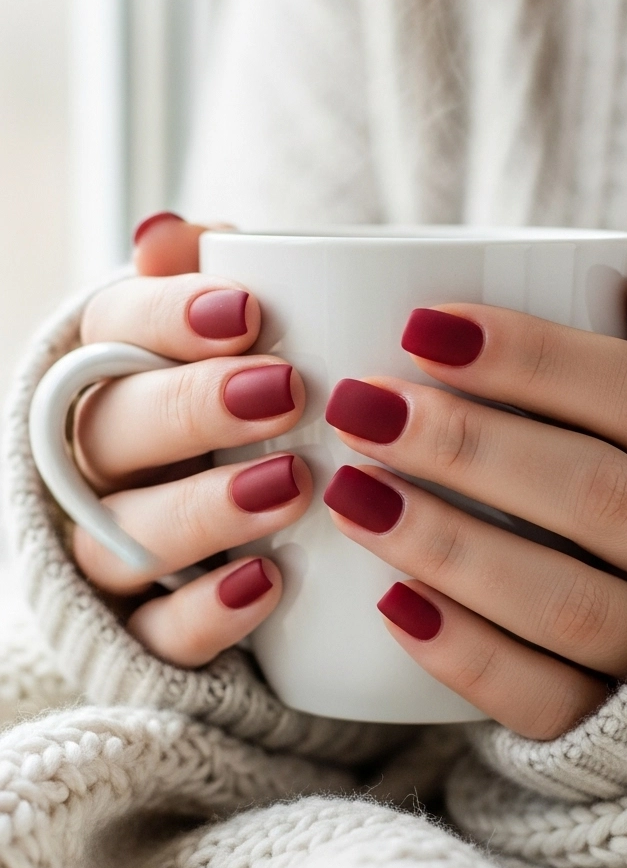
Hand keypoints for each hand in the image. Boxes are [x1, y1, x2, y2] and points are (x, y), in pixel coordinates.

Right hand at [71, 212, 311, 664]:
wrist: (264, 522)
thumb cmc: (252, 402)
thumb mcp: (241, 334)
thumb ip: (211, 275)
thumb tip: (166, 235)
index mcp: (113, 369)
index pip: (110, 329)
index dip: (166, 316)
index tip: (248, 311)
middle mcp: (94, 459)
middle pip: (110, 429)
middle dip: (192, 408)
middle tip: (285, 391)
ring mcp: (110, 546)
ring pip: (121, 533)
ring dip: (202, 510)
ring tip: (290, 487)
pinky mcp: (142, 629)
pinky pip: (154, 632)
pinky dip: (205, 613)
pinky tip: (267, 585)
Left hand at [324, 271, 626, 739]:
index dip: (535, 359)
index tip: (421, 327)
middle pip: (596, 496)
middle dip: (470, 447)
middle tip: (363, 407)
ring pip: (567, 603)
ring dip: (452, 547)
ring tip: (353, 497)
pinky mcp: (618, 723)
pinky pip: (548, 701)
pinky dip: (469, 657)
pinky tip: (391, 605)